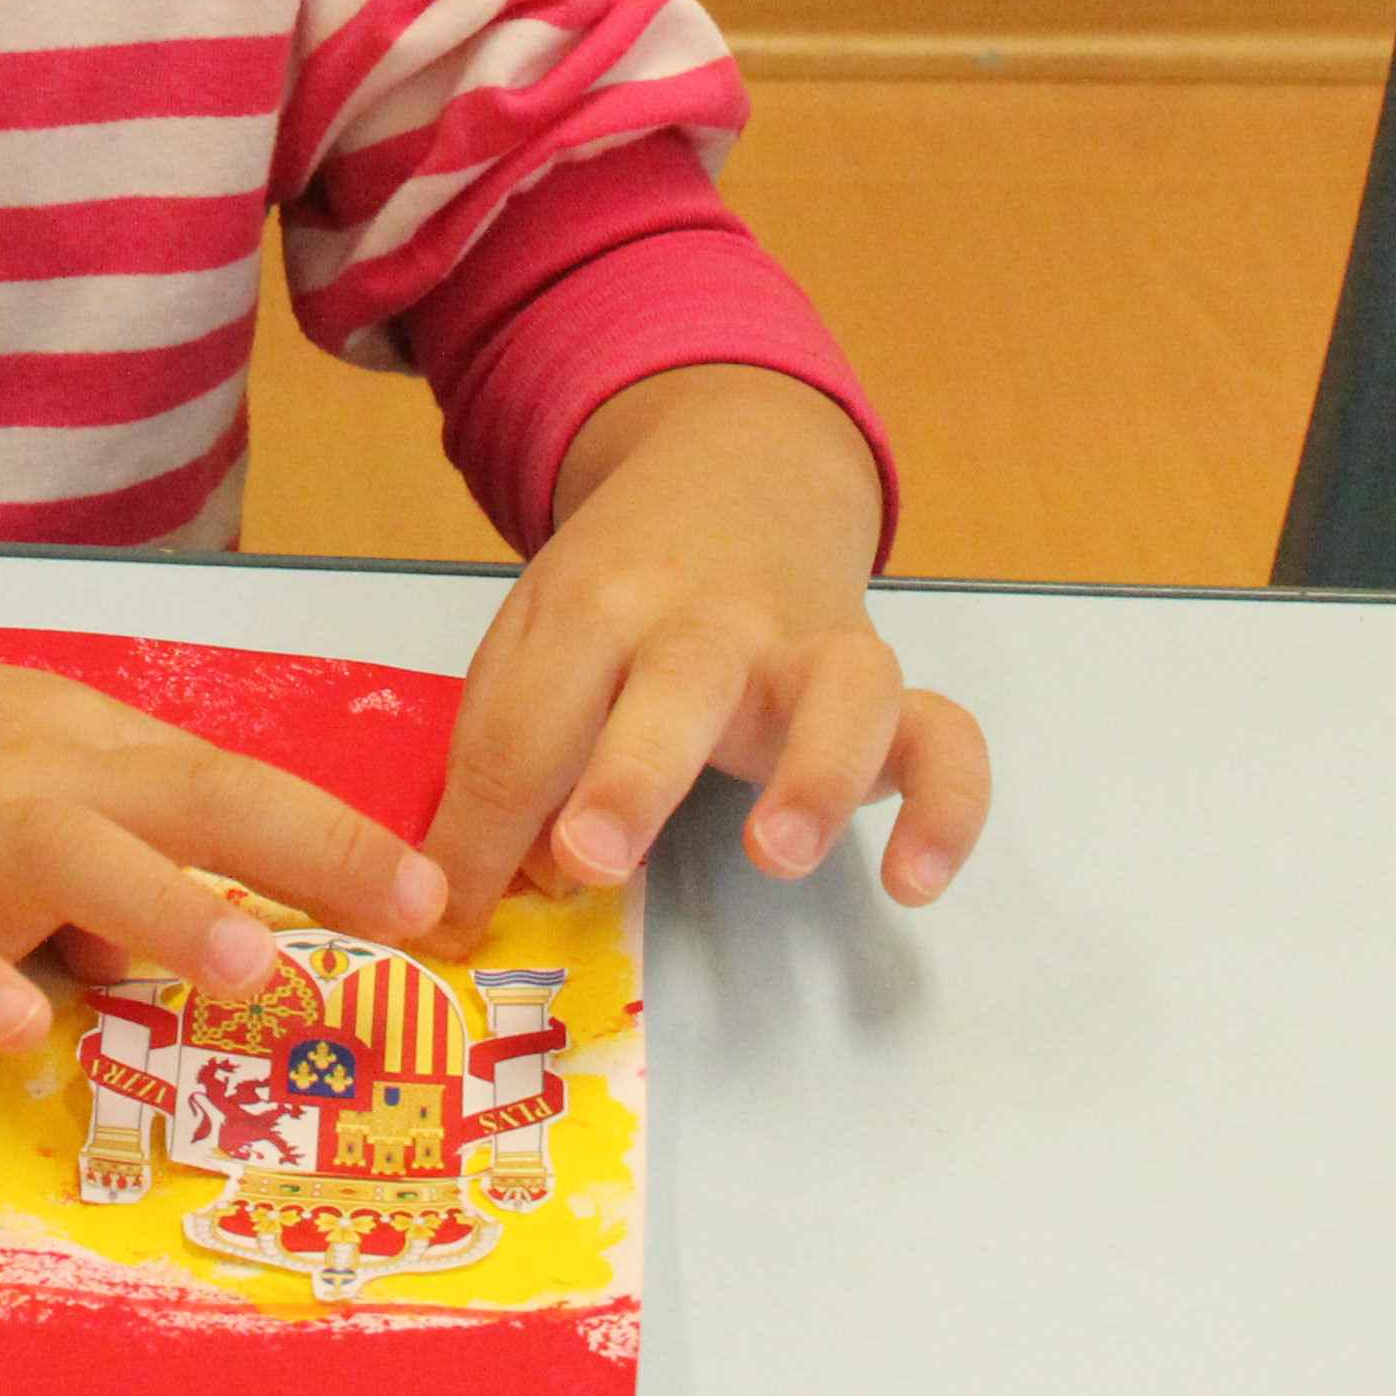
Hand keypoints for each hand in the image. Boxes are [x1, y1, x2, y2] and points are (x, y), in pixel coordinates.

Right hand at [0, 460, 450, 1050]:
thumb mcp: (17, 774)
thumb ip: (117, 852)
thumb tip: (212, 943)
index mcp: (81, 751)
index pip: (229, 787)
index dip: (334, 840)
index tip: (437, 896)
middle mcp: (28, 786)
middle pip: (179, 806)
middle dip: (298, 857)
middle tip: (401, 915)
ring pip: (63, 865)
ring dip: (164, 910)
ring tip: (252, 968)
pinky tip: (11, 1026)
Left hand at [416, 365, 986, 949]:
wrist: (733, 475)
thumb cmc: (619, 595)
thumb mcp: (536, 639)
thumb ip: (504, 752)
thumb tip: (468, 891)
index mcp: (595, 604)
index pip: (527, 723)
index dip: (480, 830)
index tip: (447, 919)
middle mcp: (707, 619)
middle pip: (677, 684)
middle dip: (633, 774)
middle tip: (591, 861)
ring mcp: (808, 646)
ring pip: (837, 690)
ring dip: (813, 774)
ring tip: (774, 857)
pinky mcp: (884, 682)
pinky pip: (946, 734)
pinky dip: (948, 803)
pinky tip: (913, 880)